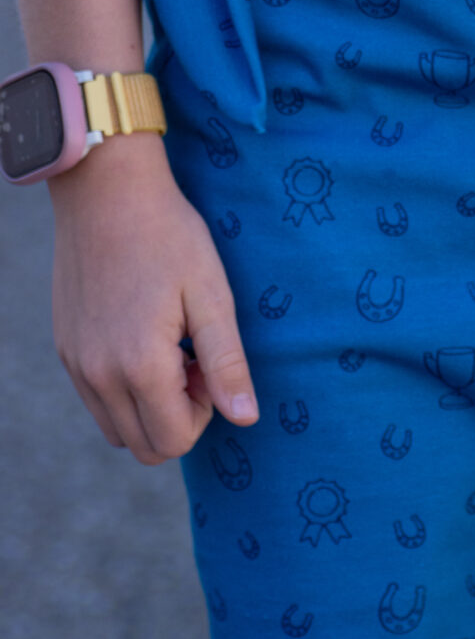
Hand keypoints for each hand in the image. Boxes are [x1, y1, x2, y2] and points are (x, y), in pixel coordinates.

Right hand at [49, 136, 258, 465]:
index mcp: (139, 365)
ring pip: (116, 429)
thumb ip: (227, 363)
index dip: (203, 413)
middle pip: (143, 445)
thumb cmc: (170, 237)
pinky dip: (123, 388)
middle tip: (192, 358)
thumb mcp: (212, 294)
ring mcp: (76, 364)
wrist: (109, 193)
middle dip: (177, 416)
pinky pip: (96, 399)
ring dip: (149, 405)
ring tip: (169, 348)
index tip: (208, 362)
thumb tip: (245, 419)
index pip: (173, 441)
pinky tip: (143, 336)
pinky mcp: (66, 349)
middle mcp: (98, 375)